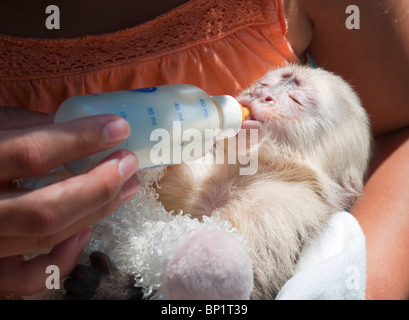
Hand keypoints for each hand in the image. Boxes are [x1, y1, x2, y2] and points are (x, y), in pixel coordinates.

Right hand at [0, 106, 139, 295]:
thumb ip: (25, 127)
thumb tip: (80, 126)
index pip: (29, 154)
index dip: (79, 139)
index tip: (119, 128)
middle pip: (46, 209)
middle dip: (98, 186)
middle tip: (128, 163)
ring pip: (46, 237)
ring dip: (95, 211)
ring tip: (126, 187)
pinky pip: (27, 277)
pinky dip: (63, 257)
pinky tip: (86, 230)